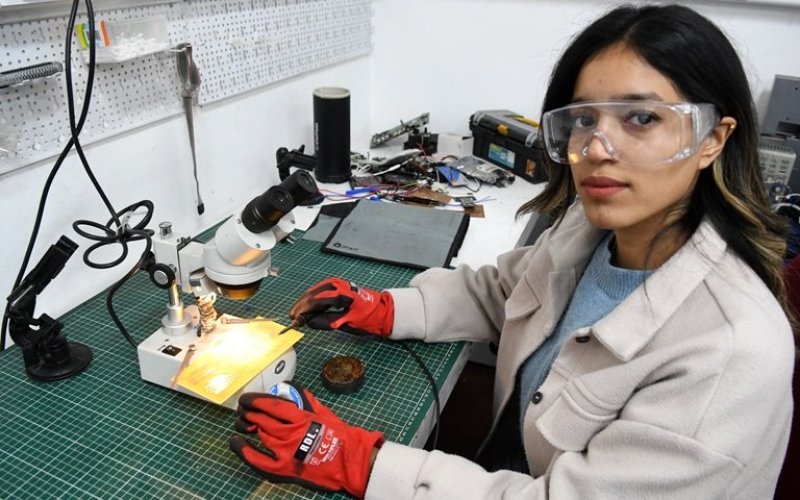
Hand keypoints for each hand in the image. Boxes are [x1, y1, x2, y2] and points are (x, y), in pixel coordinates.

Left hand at [229, 384, 383, 497]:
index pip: (272, 405)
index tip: (247, 398)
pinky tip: (236, 442)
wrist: (348, 462)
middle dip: (249, 412)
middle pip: (262, 419)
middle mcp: (291, 434)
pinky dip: (245, 451)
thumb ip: (305, 398)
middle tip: (242, 409)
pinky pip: (258, 460)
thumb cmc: (339, 435)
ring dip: (247, 426)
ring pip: (260, 435)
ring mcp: (285, 453)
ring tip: (242, 421)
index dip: (256, 400)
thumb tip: (289, 385)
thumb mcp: (323, 412)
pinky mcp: (283, 469)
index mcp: (302, 418)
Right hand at [289, 277, 393, 336]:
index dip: (304, 311)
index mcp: (342, 294)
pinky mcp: (338, 286)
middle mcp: (338, 285)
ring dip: (305, 302)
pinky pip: (320, 290)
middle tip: (292, 317)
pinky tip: (306, 306)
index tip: (295, 320)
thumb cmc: (368, 318)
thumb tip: (308, 322)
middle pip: (313, 294)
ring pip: (315, 291)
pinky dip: (311, 299)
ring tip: (296, 313)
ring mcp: (338, 283)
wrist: (382, 311)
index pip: (317, 301)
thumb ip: (326, 322)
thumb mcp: (347, 324)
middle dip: (301, 306)